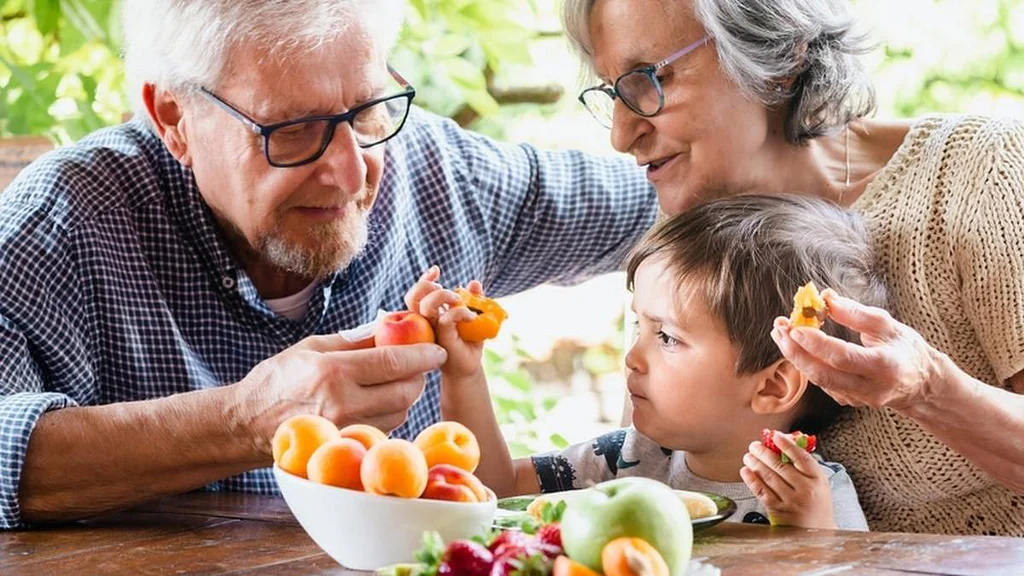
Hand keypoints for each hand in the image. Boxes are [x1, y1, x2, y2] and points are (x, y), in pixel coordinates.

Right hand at [233, 332, 446, 456]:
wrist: (248, 423)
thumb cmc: (278, 379)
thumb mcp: (312, 347)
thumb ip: (355, 340)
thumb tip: (391, 326)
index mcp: (334, 372)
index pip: (394, 362)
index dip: (422, 354)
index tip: (437, 349)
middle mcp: (343, 403)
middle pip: (404, 390)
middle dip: (419, 375)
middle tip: (420, 362)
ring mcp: (345, 428)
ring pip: (399, 411)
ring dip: (407, 394)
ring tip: (397, 378)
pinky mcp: (345, 443)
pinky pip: (385, 426)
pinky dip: (392, 411)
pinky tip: (381, 399)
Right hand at [405, 266, 485, 380]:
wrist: (468, 368)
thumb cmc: (467, 343)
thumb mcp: (473, 317)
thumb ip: (473, 299)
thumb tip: (474, 283)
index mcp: (430, 313)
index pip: (419, 292)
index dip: (424, 278)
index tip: (436, 270)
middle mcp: (425, 321)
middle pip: (415, 296)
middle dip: (428, 286)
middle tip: (451, 293)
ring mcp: (431, 330)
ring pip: (425, 306)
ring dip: (443, 297)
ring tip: (458, 301)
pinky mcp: (441, 338)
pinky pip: (445, 319)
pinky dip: (459, 312)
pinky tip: (471, 317)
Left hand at [740, 432, 834, 528]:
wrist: (817, 532)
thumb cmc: (817, 505)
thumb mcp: (819, 484)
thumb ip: (805, 466)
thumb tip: (785, 444)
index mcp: (817, 481)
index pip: (802, 458)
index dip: (788, 445)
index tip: (776, 436)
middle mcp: (805, 490)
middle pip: (781, 466)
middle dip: (764, 453)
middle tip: (755, 445)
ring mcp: (791, 501)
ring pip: (769, 477)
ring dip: (755, 463)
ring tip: (748, 456)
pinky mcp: (778, 510)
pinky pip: (761, 491)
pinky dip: (751, 479)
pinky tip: (746, 471)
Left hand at [770, 289, 946, 411]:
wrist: (921, 383)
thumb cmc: (905, 348)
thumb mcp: (887, 325)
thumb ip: (856, 313)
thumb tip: (826, 298)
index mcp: (885, 365)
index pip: (844, 357)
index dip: (816, 343)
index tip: (795, 327)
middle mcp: (872, 388)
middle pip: (824, 374)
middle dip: (796, 352)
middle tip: (779, 328)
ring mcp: (860, 399)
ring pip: (819, 381)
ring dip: (796, 357)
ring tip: (781, 333)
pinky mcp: (850, 402)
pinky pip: (823, 384)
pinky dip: (807, 365)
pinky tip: (798, 348)